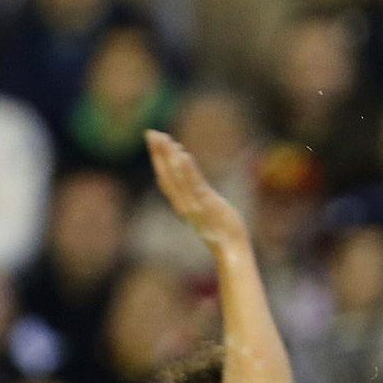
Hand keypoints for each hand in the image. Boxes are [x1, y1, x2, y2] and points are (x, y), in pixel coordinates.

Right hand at [145, 131, 247, 250]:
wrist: (231, 250)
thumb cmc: (221, 230)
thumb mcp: (204, 210)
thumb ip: (195, 195)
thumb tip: (192, 182)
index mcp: (181, 204)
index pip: (165, 178)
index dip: (158, 159)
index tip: (154, 140)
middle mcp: (183, 204)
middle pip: (166, 175)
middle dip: (159, 153)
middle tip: (152, 133)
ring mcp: (194, 204)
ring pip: (178, 177)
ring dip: (170, 157)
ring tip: (165, 138)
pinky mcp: (207, 204)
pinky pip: (194, 184)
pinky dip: (187, 169)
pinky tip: (183, 154)